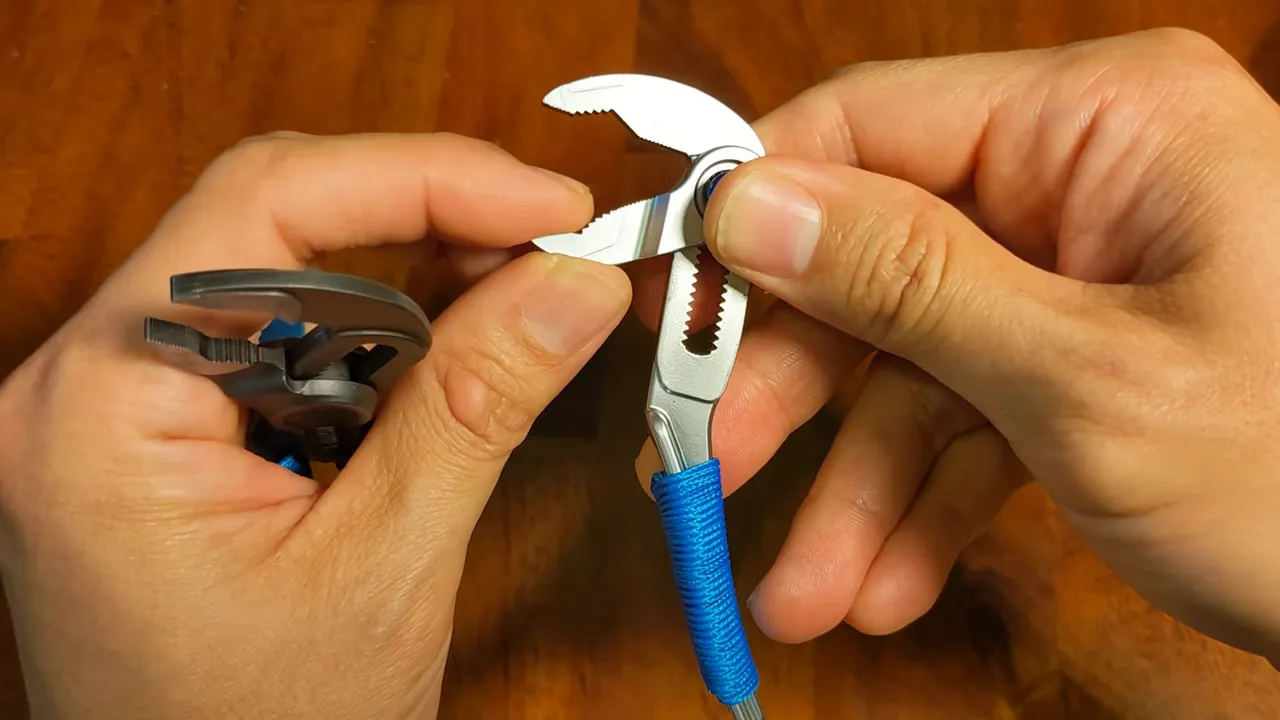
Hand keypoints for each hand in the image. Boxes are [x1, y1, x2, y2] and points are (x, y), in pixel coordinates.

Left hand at [0, 132, 630, 716]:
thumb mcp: (384, 569)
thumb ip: (478, 407)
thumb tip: (569, 284)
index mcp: (101, 408)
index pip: (264, 208)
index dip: (423, 179)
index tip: (543, 200)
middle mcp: (87, 388)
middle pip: (273, 229)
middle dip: (429, 229)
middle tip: (553, 252)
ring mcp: (121, 413)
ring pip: (288, 284)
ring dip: (413, 295)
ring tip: (521, 318)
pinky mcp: (167, 440)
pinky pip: (284, 347)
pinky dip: (379, 350)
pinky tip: (450, 375)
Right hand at [641, 28, 1279, 661]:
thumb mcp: (1085, 385)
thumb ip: (905, 283)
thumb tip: (746, 206)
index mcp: (1101, 126)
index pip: (865, 131)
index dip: (749, 221)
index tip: (666, 311)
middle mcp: (1085, 181)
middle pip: (872, 261)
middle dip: (796, 393)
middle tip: (703, 480)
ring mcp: (1086, 274)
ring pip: (913, 363)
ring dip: (854, 485)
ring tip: (807, 595)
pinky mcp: (1087, 358)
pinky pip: (971, 414)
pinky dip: (926, 502)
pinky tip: (888, 585)